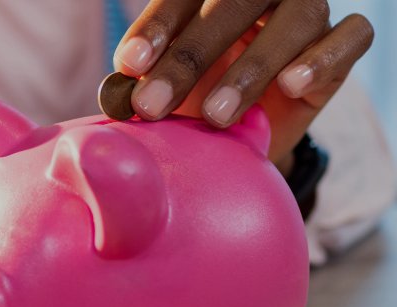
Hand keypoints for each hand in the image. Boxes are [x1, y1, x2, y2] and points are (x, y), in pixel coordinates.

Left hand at [114, 0, 372, 170]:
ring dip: (250, 70)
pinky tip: (291, 85)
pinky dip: (321, 59)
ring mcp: (306, 12)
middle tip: (153, 105)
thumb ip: (145, 81)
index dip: (156, 27)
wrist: (249, 134)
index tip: (129, 64)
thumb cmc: (197, 100)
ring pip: (294, 21)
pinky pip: (350, 38)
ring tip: (214, 116)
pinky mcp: (343, 45)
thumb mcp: (168, 90)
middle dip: (187, 59)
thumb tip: (117, 94)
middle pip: (231, 6)